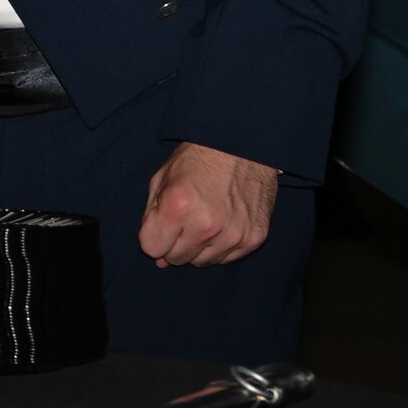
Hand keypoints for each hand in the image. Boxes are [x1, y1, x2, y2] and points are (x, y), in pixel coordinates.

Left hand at [139, 141, 278, 267]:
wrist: (243, 145)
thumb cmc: (197, 160)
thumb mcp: (162, 179)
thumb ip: (152, 218)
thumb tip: (157, 258)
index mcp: (178, 207)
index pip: (152, 248)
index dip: (154, 237)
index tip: (162, 225)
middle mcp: (206, 225)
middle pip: (176, 258)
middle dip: (174, 243)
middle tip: (183, 221)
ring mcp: (233, 234)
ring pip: (202, 262)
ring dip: (198, 247)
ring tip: (203, 220)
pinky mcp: (254, 238)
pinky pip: (227, 258)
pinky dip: (220, 246)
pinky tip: (221, 224)